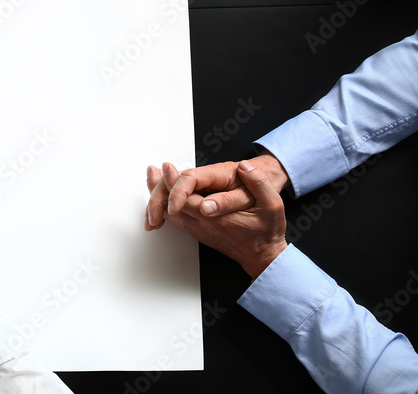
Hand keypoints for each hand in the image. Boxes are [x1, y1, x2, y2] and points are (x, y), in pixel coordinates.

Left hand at [147, 161, 288, 278]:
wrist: (263, 257)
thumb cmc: (266, 232)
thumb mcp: (273, 206)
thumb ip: (259, 184)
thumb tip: (246, 167)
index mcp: (218, 218)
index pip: (188, 200)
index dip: (175, 183)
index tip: (167, 167)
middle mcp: (203, 225)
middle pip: (172, 207)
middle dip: (160, 186)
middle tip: (152, 170)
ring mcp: (198, 230)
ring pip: (170, 214)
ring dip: (159, 196)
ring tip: (151, 176)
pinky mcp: (198, 232)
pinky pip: (175, 219)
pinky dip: (164, 205)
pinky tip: (161, 194)